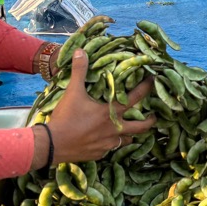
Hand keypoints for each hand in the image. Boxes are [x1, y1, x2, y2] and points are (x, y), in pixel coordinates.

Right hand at [37, 51, 155, 166]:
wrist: (52, 145)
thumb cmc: (65, 117)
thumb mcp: (72, 92)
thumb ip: (79, 71)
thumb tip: (81, 51)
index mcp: (111, 113)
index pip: (136, 98)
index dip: (146, 88)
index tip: (154, 81)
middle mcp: (114, 129)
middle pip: (141, 127)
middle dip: (150, 121)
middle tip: (153, 116)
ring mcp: (108, 144)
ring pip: (127, 140)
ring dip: (131, 134)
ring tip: (130, 129)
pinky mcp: (99, 154)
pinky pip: (111, 149)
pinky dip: (112, 143)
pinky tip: (106, 140)